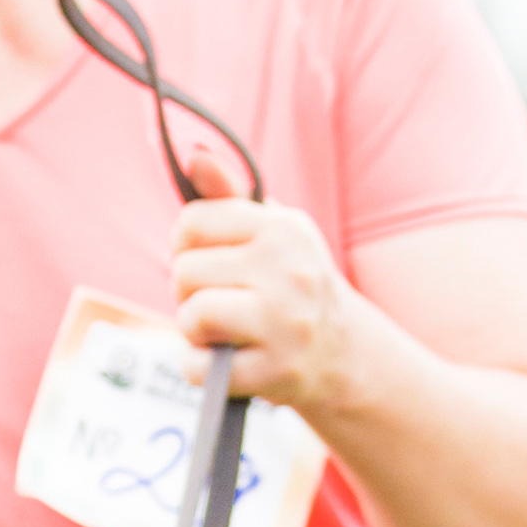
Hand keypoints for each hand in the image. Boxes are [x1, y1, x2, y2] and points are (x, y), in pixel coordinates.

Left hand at [169, 144, 361, 420]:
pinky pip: (200, 367)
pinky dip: (199, 369)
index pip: (193, 223)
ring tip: (222, 331)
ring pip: (192, 316)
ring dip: (194, 330)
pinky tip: (225, 361)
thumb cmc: (290, 284)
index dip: (187, 246)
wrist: (341, 354)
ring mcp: (285, 324)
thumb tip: (195, 155)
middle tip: (221, 303)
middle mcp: (290, 271)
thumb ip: (227, 196)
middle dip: (190, 292)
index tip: (210, 261)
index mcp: (283, 230)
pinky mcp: (274, 371)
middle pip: (186, 272)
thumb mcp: (271, 233)